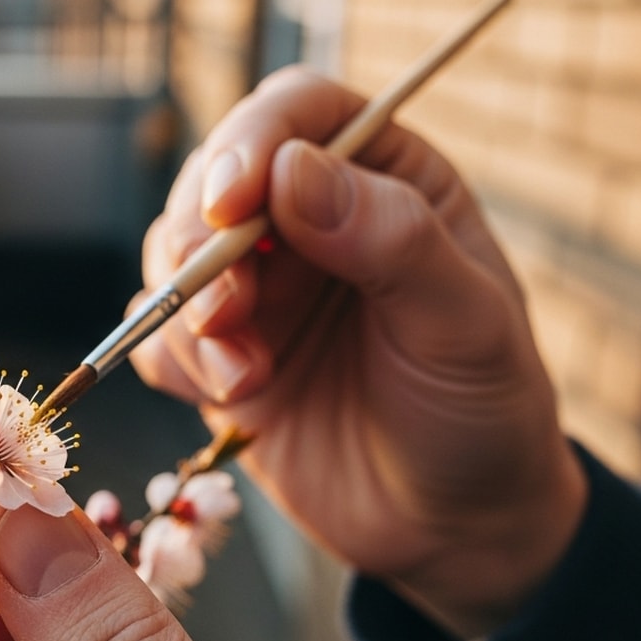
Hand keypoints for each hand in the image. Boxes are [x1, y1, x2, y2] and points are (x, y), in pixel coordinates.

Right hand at [129, 67, 586, 637]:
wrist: (454, 528)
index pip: (298, 112)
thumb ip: (391, 240)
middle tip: (226, 313)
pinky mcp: (218, 355)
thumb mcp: (465, 323)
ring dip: (188, 311)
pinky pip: (158, 332)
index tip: (234, 205)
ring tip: (246, 377)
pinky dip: (175, 360)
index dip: (253, 140)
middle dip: (200, 240)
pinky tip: (237, 397)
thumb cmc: (483, 412)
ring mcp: (258, 288)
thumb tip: (292, 172)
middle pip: (214, 176)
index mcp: (384, 180)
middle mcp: (310, 220)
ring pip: (171, 253)